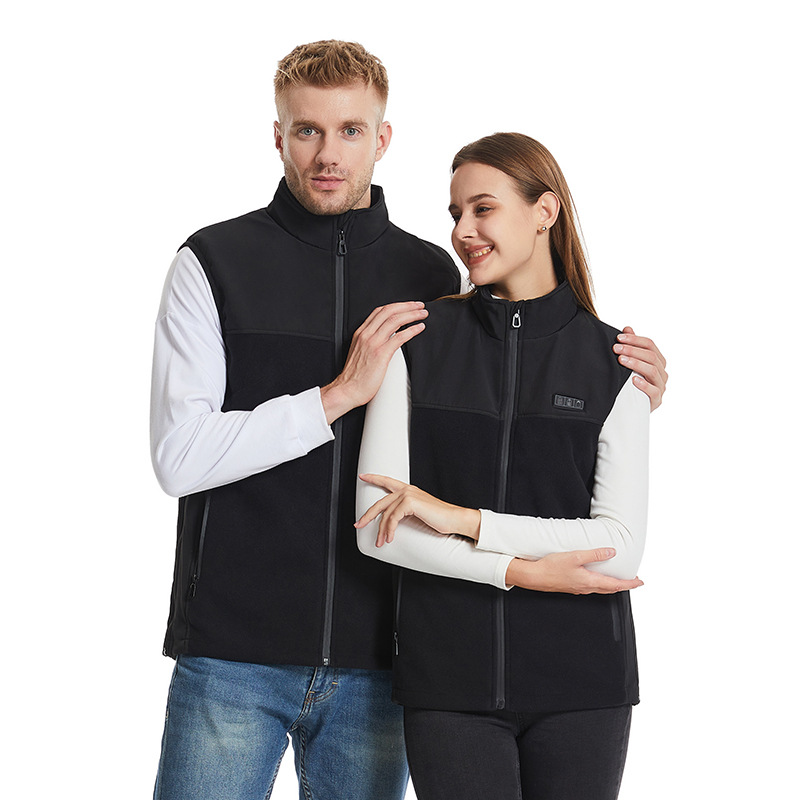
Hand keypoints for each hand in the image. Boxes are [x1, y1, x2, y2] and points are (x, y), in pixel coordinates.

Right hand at [320, 302, 427, 423]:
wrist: (347, 390)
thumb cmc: (354, 376)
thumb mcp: (359, 352)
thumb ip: (370, 342)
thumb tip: (387, 338)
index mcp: (361, 333)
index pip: (379, 311)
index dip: (396, 305)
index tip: (408, 305)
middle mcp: (366, 335)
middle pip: (389, 311)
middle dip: (407, 306)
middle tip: (419, 305)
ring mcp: (373, 343)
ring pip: (395, 320)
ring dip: (412, 314)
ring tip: (423, 314)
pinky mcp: (380, 354)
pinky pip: (399, 337)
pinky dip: (412, 330)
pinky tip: (419, 328)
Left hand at [356, 474, 479, 545]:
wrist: (454, 519)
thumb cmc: (440, 518)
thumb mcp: (419, 513)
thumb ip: (405, 512)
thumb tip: (392, 522)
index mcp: (409, 490)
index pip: (387, 481)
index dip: (374, 478)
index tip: (363, 476)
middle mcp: (407, 490)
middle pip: (381, 502)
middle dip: (368, 515)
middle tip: (358, 525)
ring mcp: (408, 495)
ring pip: (386, 513)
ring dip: (382, 530)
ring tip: (380, 541)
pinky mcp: (410, 502)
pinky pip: (393, 518)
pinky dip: (390, 529)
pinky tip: (390, 538)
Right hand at [506, 549, 643, 593]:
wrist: (534, 577)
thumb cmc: (552, 567)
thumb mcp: (575, 556)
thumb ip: (594, 554)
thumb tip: (612, 552)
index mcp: (589, 581)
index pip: (615, 584)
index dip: (629, 583)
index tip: (640, 582)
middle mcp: (586, 587)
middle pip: (610, 589)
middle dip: (623, 585)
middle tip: (634, 582)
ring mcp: (578, 588)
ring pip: (600, 589)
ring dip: (612, 585)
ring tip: (618, 580)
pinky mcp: (571, 586)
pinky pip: (591, 587)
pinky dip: (600, 584)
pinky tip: (596, 579)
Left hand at [614, 327, 667, 410]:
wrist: (635, 408)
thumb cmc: (633, 383)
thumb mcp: (633, 363)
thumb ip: (632, 346)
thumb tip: (627, 328)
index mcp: (658, 361)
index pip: (650, 344)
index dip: (635, 339)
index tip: (619, 338)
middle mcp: (662, 372)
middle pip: (651, 356)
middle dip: (632, 350)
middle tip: (616, 348)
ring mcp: (661, 386)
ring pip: (652, 371)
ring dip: (636, 363)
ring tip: (621, 360)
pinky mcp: (657, 400)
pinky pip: (654, 391)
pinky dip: (644, 384)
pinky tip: (633, 380)